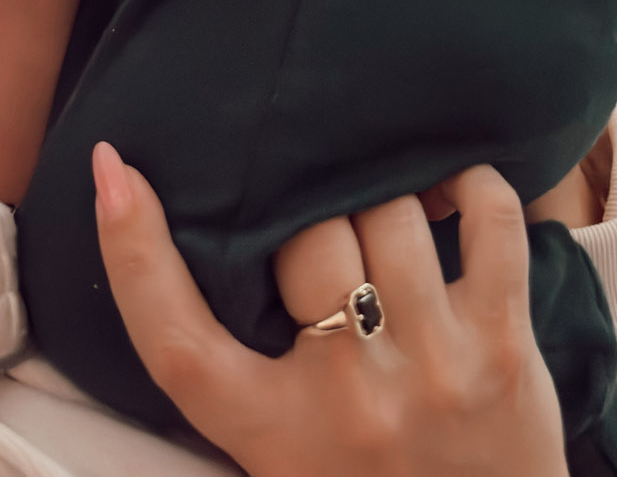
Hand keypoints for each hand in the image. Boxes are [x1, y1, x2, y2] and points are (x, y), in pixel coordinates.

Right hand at [93, 143, 567, 476]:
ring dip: (386, 195)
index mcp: (268, 431)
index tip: (112, 168)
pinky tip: (451, 193)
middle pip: (306, 237)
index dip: (129, 246)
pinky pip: (489, 222)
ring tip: (386, 202)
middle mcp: (344, 398)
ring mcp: (431, 369)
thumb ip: (243, 366)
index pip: (171, 335)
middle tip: (324, 213)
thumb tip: (192, 236)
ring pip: (389, 212)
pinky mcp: (505, 349)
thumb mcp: (279, 450)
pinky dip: (472, 186)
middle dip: (311, 210)